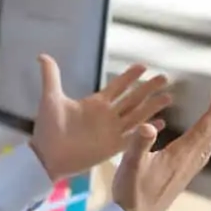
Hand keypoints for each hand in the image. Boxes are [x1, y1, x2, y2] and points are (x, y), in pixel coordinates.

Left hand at [29, 55, 171, 181]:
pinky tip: (161, 123)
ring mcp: (111, 131)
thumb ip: (51, 76)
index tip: (143, 65)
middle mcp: (106, 116)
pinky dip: (147, 130)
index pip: (117, 86)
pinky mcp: (112, 147)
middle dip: (148, 88)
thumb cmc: (47, 129)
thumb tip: (42, 55)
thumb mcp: (51, 98)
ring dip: (152, 106)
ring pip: (137, 115)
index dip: (129, 76)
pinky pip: (134, 136)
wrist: (46, 156)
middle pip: (132, 98)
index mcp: (95, 103)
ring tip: (169, 96)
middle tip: (164, 77)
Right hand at [113, 82, 210, 210]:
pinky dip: (210, 137)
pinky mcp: (184, 174)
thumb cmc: (132, 192)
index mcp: (181, 155)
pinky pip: (204, 150)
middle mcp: (190, 161)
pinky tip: (209, 136)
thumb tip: (148, 125)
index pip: (205, 127)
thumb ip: (139, 144)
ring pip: (210, 142)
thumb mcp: (130, 165)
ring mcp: (189, 169)